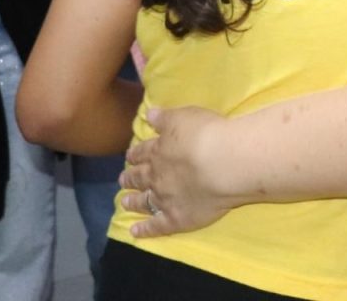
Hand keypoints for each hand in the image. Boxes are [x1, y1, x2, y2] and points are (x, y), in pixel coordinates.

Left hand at [119, 107, 232, 237]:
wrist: (223, 163)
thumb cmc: (206, 134)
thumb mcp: (183, 116)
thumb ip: (164, 117)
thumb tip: (148, 115)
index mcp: (159, 150)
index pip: (143, 152)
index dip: (135, 154)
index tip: (129, 156)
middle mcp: (157, 176)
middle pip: (140, 177)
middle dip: (131, 178)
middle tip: (123, 180)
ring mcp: (164, 199)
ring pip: (144, 201)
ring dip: (133, 202)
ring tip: (125, 202)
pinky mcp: (176, 218)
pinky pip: (156, 226)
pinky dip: (144, 230)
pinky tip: (135, 232)